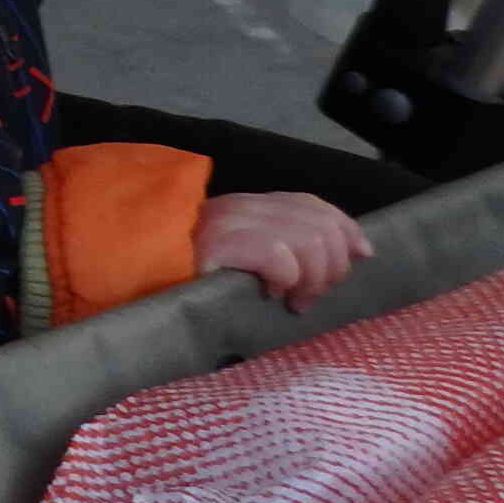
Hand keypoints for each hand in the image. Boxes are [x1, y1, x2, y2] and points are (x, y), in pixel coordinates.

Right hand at [196, 192, 371, 313]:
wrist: (139, 294)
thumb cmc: (193, 288)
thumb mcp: (245, 264)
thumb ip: (285, 250)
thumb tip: (355, 252)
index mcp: (244, 207)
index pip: (307, 202)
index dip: (344, 225)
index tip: (363, 254)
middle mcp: (235, 206)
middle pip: (316, 223)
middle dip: (329, 267)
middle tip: (309, 297)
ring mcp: (224, 223)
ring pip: (305, 239)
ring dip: (310, 278)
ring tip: (292, 300)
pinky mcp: (216, 244)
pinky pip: (277, 253)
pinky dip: (285, 277)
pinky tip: (270, 293)